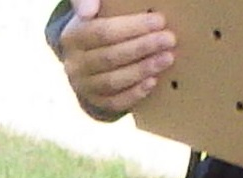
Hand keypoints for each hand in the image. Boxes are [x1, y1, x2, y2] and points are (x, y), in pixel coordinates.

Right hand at [57, 0, 173, 120]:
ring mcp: (83, 86)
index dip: (133, 27)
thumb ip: (88, 2)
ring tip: (167, 58)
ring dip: (143, 69)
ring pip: (113, 81)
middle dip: (143, 47)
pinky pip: (115, 102)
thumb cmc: (99, 25)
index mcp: (73, 37)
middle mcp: (74, 64)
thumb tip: (88, 11)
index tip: (159, 21)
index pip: (103, 32)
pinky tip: (152, 82)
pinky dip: (135, 93)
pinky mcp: (94, 101)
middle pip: (110, 57)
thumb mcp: (95, 11)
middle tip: (169, 39)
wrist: (88, 55)